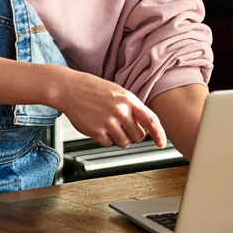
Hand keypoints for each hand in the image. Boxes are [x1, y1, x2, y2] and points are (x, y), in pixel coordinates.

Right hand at [51, 69, 166, 149]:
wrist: (70, 88)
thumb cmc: (93, 88)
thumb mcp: (118, 92)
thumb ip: (132, 107)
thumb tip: (144, 125)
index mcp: (128, 99)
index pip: (151, 120)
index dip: (159, 134)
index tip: (162, 143)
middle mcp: (120, 111)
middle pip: (138, 136)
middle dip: (133, 134)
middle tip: (124, 126)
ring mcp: (108, 122)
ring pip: (124, 142)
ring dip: (119, 137)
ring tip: (110, 124)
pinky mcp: (96, 132)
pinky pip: (108, 143)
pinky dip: (105, 138)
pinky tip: (99, 125)